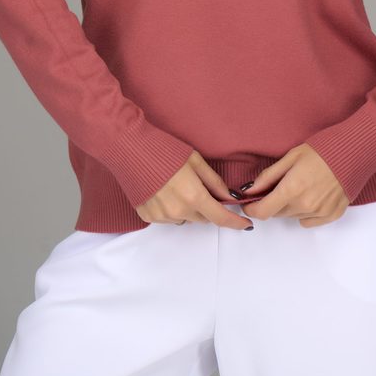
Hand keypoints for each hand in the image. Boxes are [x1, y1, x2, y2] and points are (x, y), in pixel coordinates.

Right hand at [135, 150, 252, 229]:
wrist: (129, 149)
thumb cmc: (164, 150)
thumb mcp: (195, 161)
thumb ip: (214, 181)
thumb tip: (229, 197)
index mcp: (193, 196)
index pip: (220, 217)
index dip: (235, 223)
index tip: (246, 226)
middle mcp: (178, 211)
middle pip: (203, 218)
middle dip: (208, 208)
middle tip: (201, 189)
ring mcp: (162, 216)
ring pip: (186, 219)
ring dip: (189, 209)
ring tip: (178, 187)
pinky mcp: (148, 217)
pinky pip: (169, 219)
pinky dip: (172, 210)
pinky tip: (165, 192)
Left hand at [238, 144, 348, 226]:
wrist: (354, 152)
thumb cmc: (322, 150)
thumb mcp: (291, 157)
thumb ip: (268, 176)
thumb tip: (251, 190)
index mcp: (292, 188)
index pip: (263, 211)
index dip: (252, 209)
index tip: (249, 203)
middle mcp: (305, 204)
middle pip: (277, 214)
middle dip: (272, 202)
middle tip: (279, 186)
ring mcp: (320, 212)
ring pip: (293, 216)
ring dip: (289, 206)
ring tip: (300, 186)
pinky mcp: (332, 215)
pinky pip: (309, 221)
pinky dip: (305, 212)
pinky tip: (312, 195)